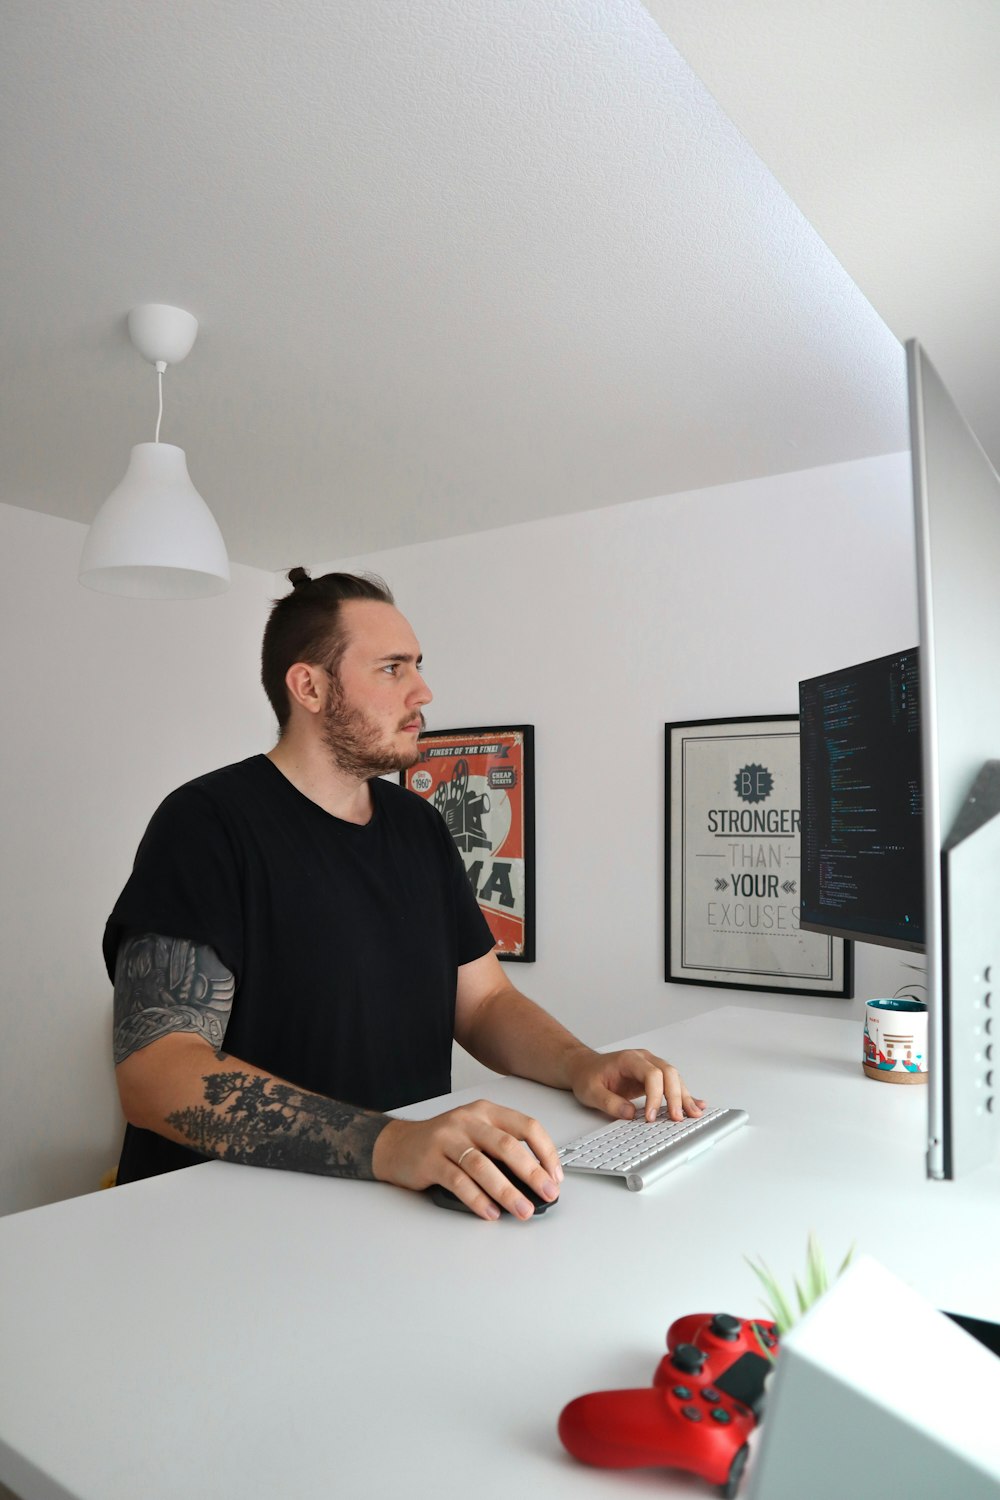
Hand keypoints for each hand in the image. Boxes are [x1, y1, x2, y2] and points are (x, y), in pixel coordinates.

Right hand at [372, 1099, 562, 1221]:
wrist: (398, 1144)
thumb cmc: (444, 1142)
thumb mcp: (475, 1134)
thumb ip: (501, 1150)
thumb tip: (536, 1182)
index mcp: (486, 1112)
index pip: (526, 1126)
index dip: (546, 1152)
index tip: (556, 1176)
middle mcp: (468, 1121)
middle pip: (507, 1145)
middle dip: (532, 1173)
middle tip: (547, 1194)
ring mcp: (447, 1139)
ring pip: (483, 1165)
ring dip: (506, 1191)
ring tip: (522, 1210)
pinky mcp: (430, 1160)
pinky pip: (458, 1181)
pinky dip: (477, 1199)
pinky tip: (490, 1212)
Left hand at [565, 1047, 705, 1123]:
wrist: (585, 1067)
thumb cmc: (588, 1076)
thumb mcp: (590, 1092)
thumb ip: (609, 1103)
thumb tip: (630, 1114)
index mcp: (629, 1060)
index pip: (651, 1074)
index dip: (655, 1096)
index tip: (650, 1117)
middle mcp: (644, 1060)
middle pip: (669, 1074)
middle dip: (676, 1097)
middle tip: (676, 1118)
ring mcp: (651, 1067)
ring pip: (675, 1079)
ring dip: (684, 1097)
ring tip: (693, 1115)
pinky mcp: (655, 1077)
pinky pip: (673, 1084)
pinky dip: (685, 1095)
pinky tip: (696, 1105)